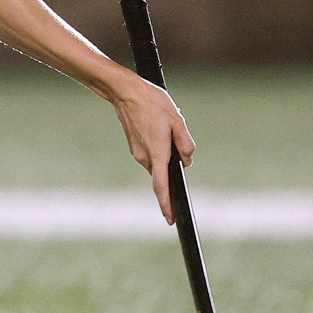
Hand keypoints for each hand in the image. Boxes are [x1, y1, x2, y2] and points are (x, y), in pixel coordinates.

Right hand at [108, 72, 194, 224]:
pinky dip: (158, 147)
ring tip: (166, 125)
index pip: (162, 187)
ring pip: (158, 161)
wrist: (125, 92)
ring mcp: (137, 152)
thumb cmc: (153, 104)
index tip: (171, 219)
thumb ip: (185, 144)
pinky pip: (151, 154)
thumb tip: (187, 161)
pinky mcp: (134, 145)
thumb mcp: (177, 120)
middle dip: (172, 164)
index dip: (167, 205)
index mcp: (158, 153)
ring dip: (165, 152)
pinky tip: (158, 125)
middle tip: (174, 135)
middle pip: (163, 172)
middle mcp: (145, 157)